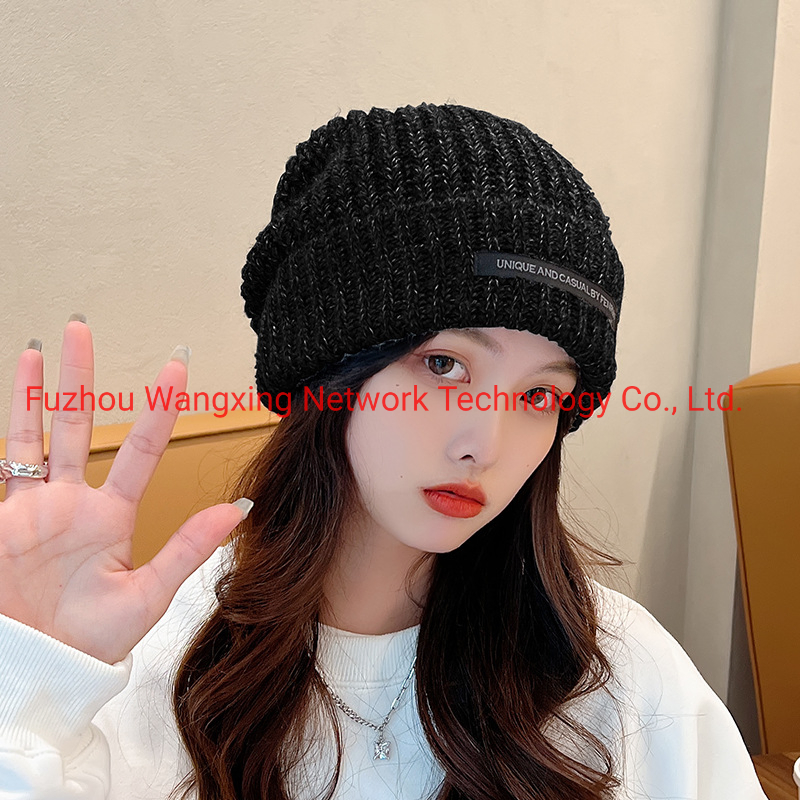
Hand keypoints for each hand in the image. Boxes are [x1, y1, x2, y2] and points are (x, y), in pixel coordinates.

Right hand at [0, 318, 250, 663]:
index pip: (139, 448)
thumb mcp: (146, 595)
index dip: (157, 408)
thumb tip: (239, 510)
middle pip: (79, 424)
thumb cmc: (89, 643)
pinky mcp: (2, 516)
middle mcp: (73, 502)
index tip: (177, 368)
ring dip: (40, 389)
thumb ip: (188, 548)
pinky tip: (17, 385)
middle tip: (85, 329)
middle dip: (82, 377)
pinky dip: (11, 422)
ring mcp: (33, 505)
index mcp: (111, 516)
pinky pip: (5, 460)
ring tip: (47, 345)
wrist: (35, 671)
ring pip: (37, 432)